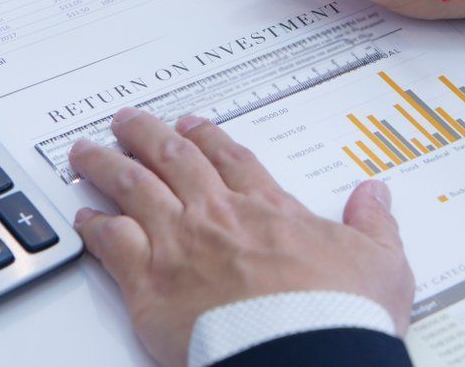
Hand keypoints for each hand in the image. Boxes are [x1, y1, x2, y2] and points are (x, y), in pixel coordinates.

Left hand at [68, 107, 414, 366]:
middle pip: (173, 160)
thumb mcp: (380, 262)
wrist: (303, 355)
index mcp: (267, 209)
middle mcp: (218, 216)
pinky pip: (113, 244)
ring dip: (108, 165)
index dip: (209, 138)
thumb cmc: (337, 313)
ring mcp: (180, 244)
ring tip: (87, 151)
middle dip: (147, 135)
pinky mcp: (151, 284)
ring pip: (134, 188)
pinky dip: (95, 227)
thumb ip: (374, 224)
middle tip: (128, 120)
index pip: (231, 159)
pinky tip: (83, 217)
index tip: (193, 126)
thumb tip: (377, 196)